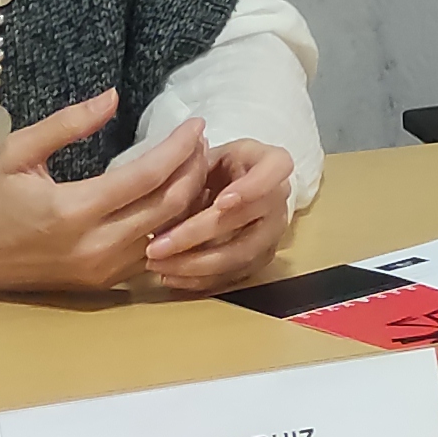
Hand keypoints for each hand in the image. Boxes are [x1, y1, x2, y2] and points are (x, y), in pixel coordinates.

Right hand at [0, 99, 208, 293]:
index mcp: (74, 210)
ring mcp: (104, 269)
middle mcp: (96, 245)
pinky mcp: (105, 282)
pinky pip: (154, 253)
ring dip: (190, 199)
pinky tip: (178, 200)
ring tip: (195, 165)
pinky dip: (174, 226)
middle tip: (201, 141)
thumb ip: (67, 123)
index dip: (178, 148)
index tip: (196, 124)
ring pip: (169, 233)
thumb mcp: (18, 151)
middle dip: (194, 170)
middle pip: (170, 207)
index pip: (147, 176)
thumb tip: (112, 97)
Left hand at [139, 141, 296, 293]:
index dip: (252, 187)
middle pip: (248, 218)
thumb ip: (189, 172)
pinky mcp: (261, 258)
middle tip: (158, 245)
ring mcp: (273, 231)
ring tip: (158, 264)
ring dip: (196, 264)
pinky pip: (234, 275)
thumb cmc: (212, 166)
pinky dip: (201, 279)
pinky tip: (171, 276)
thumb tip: (165, 198)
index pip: (276, 169)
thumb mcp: (201, 156)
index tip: (220, 203)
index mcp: (271, 161)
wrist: (224, 186)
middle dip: (198, 234)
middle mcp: (279, 198)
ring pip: (241, 253)